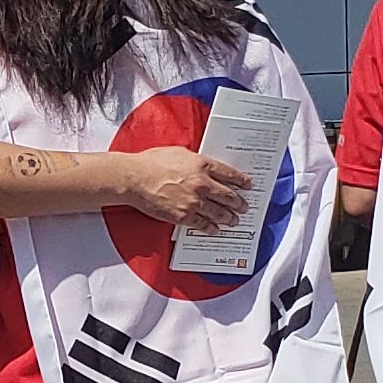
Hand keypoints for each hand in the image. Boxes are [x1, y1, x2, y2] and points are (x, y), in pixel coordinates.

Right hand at [116, 146, 248, 231]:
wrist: (135, 178)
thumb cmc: (152, 163)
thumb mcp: (180, 153)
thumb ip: (196, 161)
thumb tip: (205, 168)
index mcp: (203, 165)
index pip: (230, 174)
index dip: (242, 181)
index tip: (248, 185)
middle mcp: (202, 184)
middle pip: (229, 195)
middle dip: (239, 202)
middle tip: (244, 206)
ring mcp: (194, 201)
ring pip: (220, 213)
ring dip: (229, 218)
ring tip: (234, 220)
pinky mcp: (184, 216)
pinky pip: (203, 224)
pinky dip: (211, 228)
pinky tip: (215, 229)